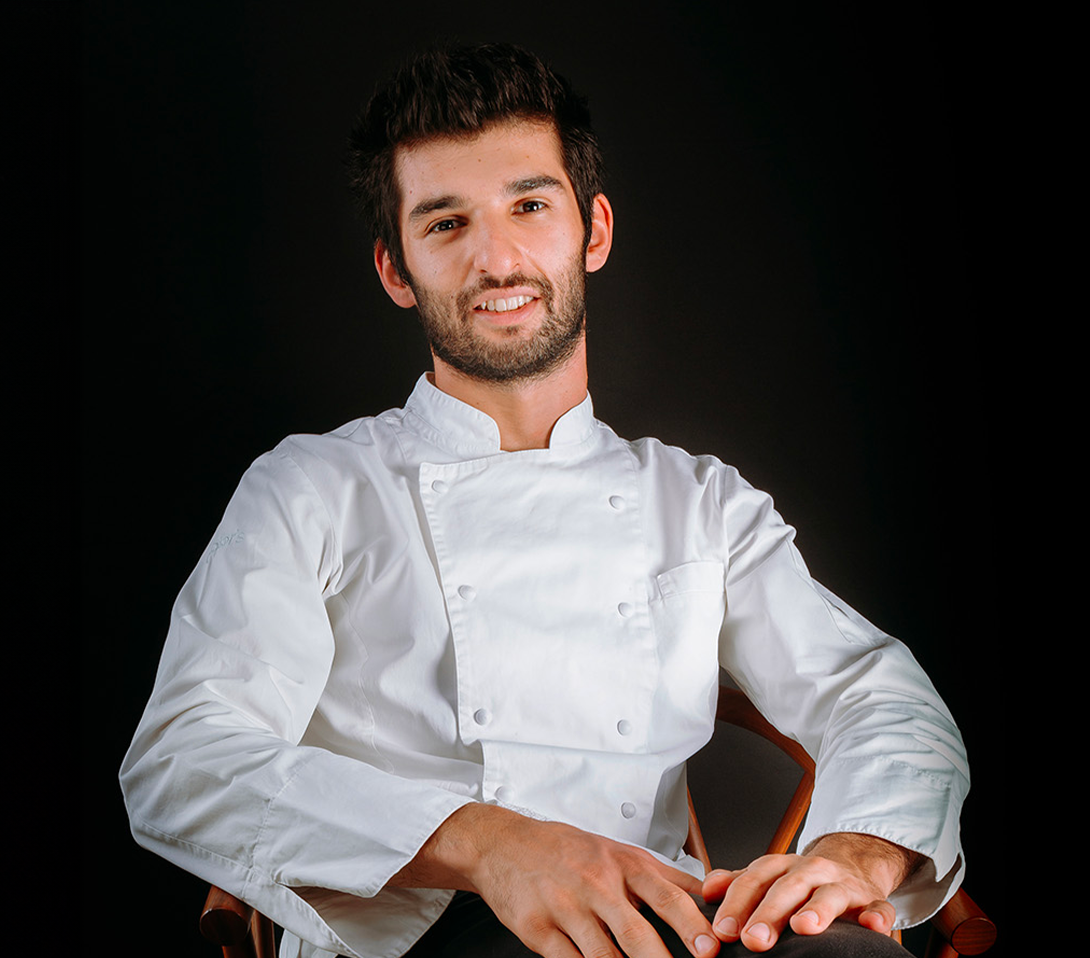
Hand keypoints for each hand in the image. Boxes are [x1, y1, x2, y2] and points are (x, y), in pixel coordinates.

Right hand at [391, 804, 719, 957]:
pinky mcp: (538, 930)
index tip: (711, 948)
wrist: (503, 844)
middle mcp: (596, 884)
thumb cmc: (566, 850)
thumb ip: (665, 876)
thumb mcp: (618, 851)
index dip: (691, 924)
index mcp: (622, 864)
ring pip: (604, 957)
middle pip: (636, 933)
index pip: (665, 896)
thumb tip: (714, 891)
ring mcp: (565, 908)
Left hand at [701, 833, 919, 952]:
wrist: (852, 864)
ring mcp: (843, 884)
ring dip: (818, 909)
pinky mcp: (873, 901)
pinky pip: (878, 907)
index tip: (722, 931)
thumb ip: (738, 883)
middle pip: (787, 887)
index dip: (737, 904)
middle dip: (769, 913)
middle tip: (753, 940)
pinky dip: (876, 916)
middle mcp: (811, 870)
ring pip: (830, 893)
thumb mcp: (769, 876)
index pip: (755, 880)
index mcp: (782, 866)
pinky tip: (871, 928)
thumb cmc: (802, 879)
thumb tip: (705, 890)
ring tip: (804, 927)